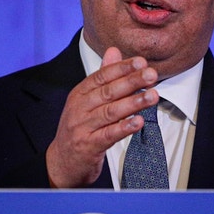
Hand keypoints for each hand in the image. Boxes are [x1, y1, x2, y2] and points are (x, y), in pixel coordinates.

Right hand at [46, 47, 158, 187]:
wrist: (61, 162)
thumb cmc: (78, 128)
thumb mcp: (86, 100)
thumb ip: (102, 76)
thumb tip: (114, 50)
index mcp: (79, 94)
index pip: (101, 76)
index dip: (121, 68)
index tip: (141, 62)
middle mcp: (79, 108)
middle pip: (108, 92)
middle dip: (132, 82)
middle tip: (151, 75)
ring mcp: (83, 127)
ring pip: (110, 112)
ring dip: (133, 103)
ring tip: (152, 96)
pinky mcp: (89, 146)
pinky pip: (109, 135)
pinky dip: (124, 127)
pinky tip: (138, 122)